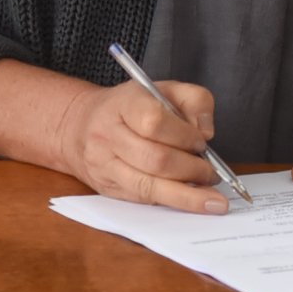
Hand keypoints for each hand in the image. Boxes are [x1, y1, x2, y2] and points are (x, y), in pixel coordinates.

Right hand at [56, 78, 229, 213]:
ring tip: (210, 197)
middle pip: (155, 160)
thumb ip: (194, 100)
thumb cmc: (129, 107)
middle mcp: (108, 135)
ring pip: (148, 187)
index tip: (202, 142)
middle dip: (191, 170)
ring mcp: (104, 165)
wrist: (80, 126)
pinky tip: (189, 200)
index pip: (155, 122)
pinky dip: (170, 202)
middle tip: (212, 173)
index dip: (184, 136)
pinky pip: (142, 201)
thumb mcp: (163, 89)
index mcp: (123, 104)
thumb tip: (206, 131)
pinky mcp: (107, 188)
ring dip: (186, 195)